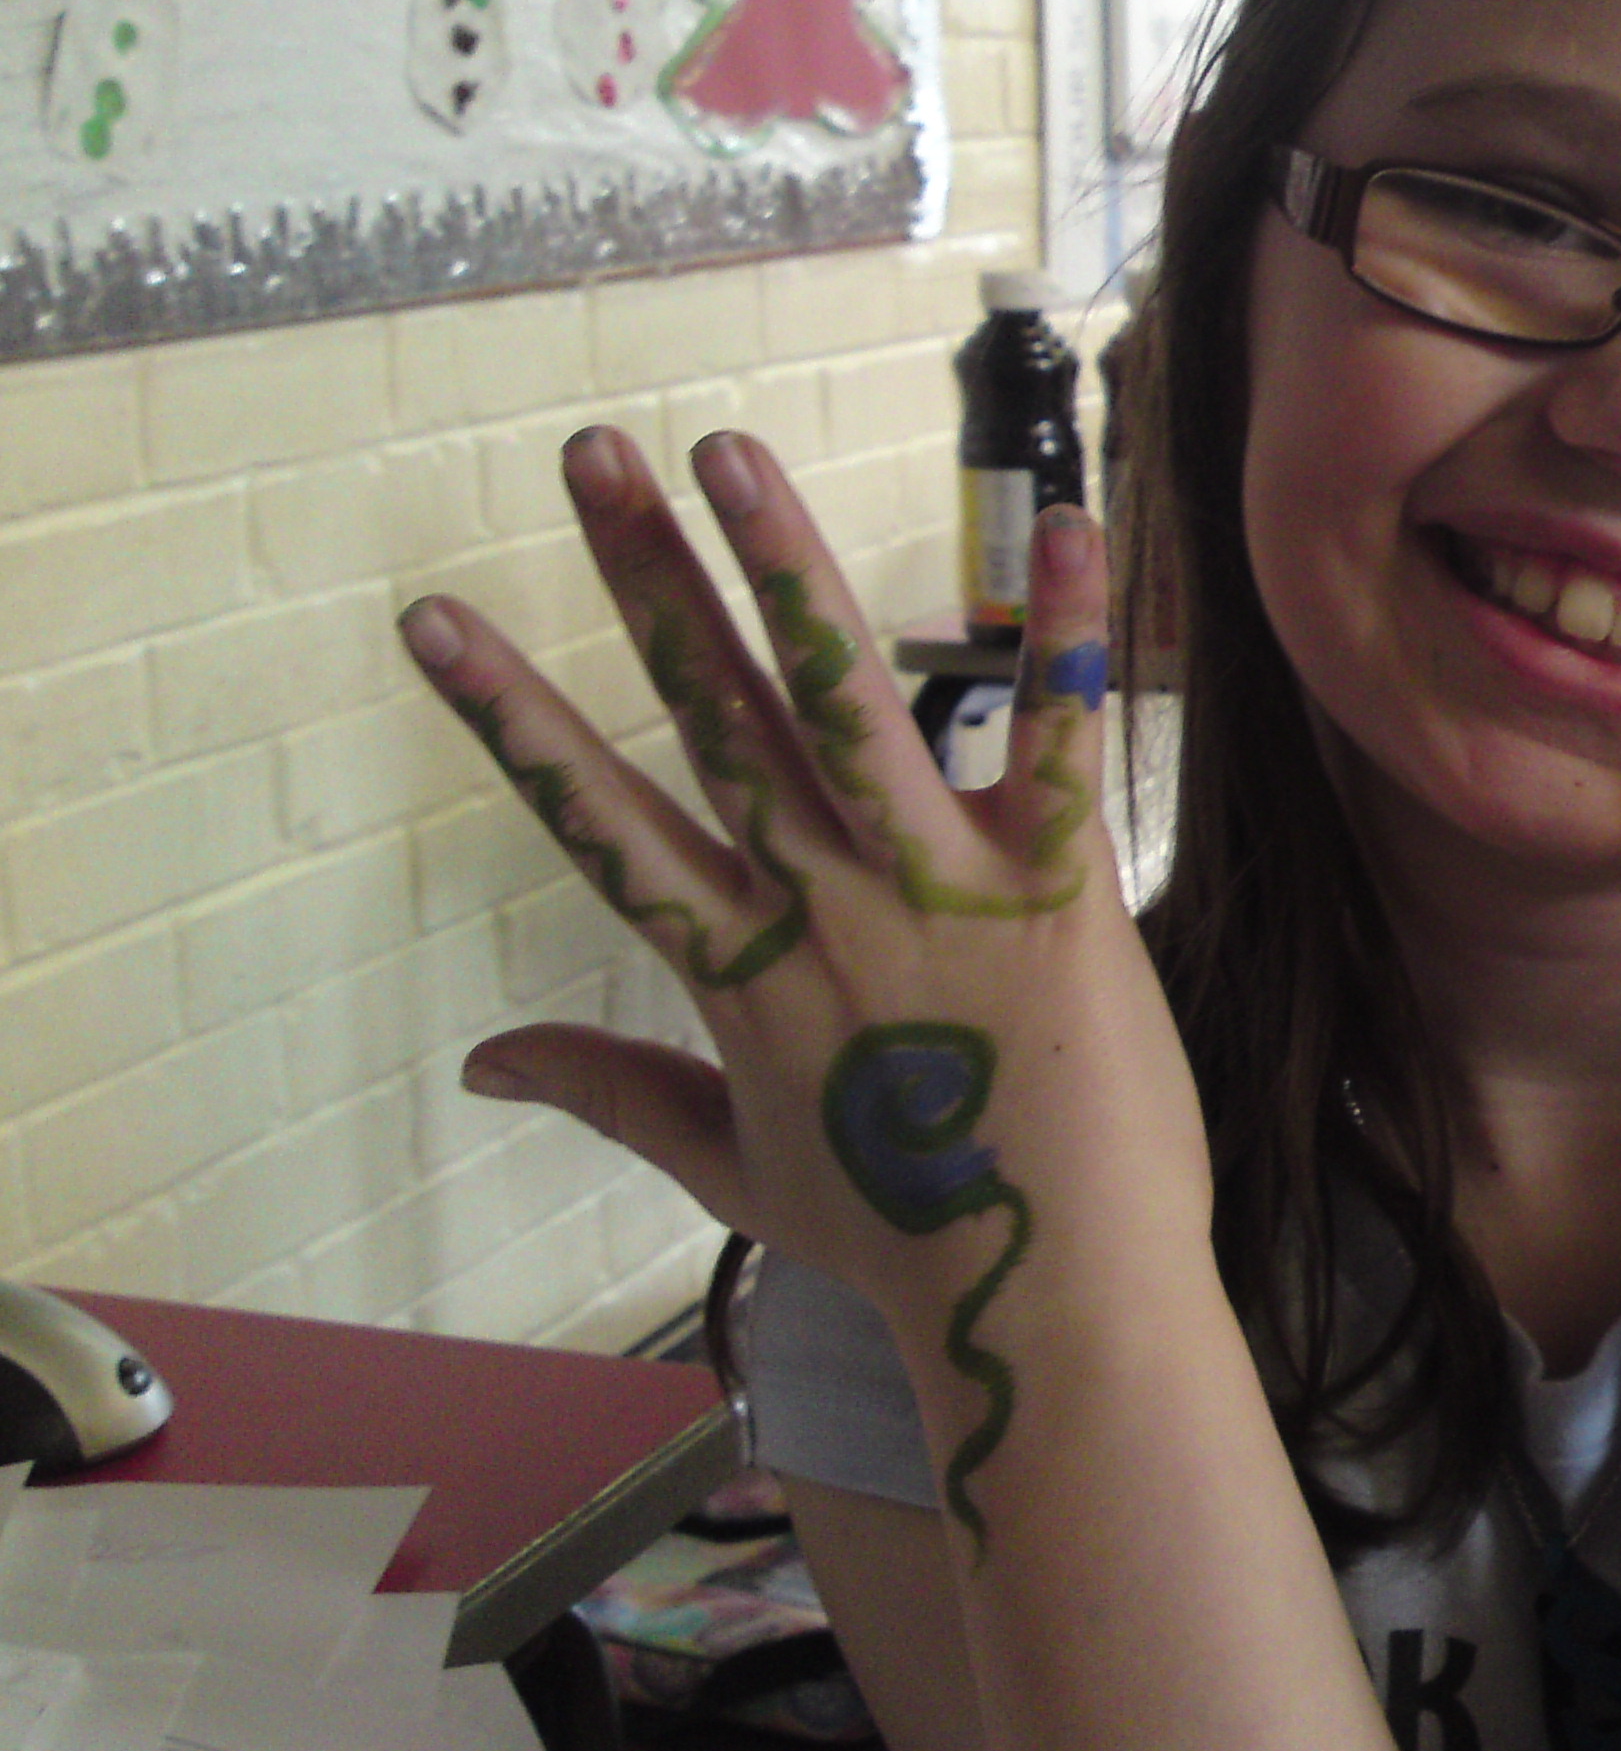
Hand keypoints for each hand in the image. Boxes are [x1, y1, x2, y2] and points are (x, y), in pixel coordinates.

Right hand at [397, 428, 1200, 1541]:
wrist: (1048, 1300)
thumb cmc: (905, 1237)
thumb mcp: (734, 1169)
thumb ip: (613, 1092)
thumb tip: (487, 1058)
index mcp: (741, 971)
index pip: (599, 820)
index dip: (512, 718)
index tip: (431, 618)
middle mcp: (820, 908)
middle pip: (708, 719)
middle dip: (644, 578)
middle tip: (587, 452)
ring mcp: (935, 892)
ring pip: (843, 701)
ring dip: (786, 568)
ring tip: (730, 450)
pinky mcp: (1058, 894)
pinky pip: (1056, 740)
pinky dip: (1059, 632)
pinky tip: (1056, 520)